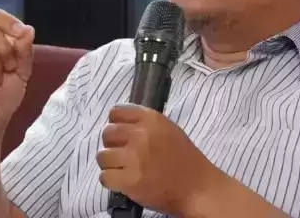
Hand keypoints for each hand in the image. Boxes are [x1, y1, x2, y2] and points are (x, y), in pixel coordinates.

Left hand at [96, 104, 222, 216]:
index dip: (115, 123)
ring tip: (122, 168)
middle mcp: (140, 135)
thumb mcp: (168, 129)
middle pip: (107, 133)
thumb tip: (120, 124)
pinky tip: (122, 181)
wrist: (196, 187)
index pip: (116, 112)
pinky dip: (111, 180)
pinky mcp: (129, 181)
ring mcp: (134, 158)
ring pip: (102, 156)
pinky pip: (104, 177)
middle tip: (121, 153)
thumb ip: (144, 123)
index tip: (121, 134)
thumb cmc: (185, 159)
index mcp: (151, 119)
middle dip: (111, 144)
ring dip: (110, 163)